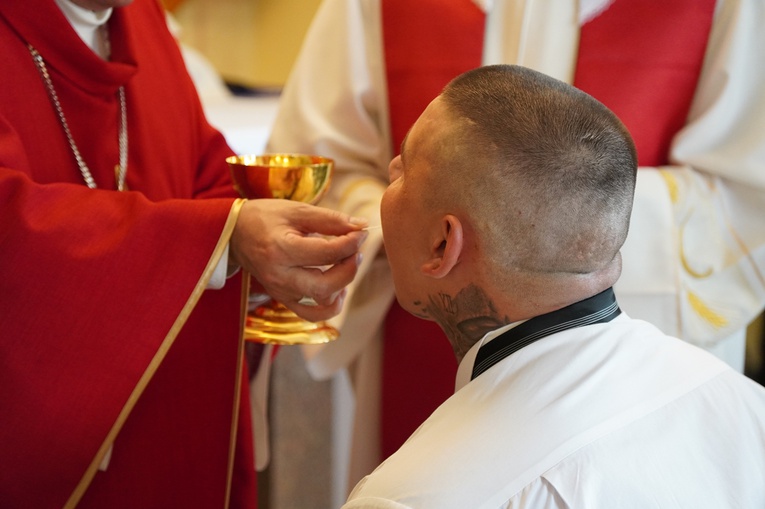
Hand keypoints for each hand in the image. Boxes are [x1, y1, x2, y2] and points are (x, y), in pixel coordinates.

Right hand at [229, 199, 368, 320]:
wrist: (235, 233)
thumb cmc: (266, 218)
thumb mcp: (298, 210)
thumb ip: (331, 219)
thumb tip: (362, 227)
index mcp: (281, 249)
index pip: (328, 253)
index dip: (352, 243)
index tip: (361, 232)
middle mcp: (279, 276)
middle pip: (327, 285)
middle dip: (350, 268)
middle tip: (355, 250)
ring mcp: (280, 291)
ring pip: (322, 302)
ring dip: (343, 285)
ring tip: (345, 264)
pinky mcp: (283, 299)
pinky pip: (311, 314)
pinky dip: (330, 305)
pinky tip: (337, 288)